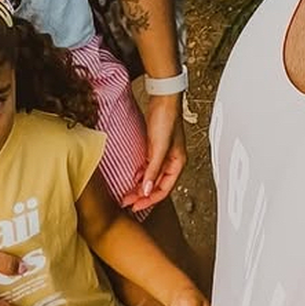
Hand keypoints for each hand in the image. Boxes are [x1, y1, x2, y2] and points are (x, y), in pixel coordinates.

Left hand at [132, 92, 187, 211]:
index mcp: (177, 163)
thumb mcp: (159, 147)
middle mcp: (171, 161)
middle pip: (157, 185)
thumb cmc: (166, 119)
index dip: (150, 200)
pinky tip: (132, 178)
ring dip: (140, 186)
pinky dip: (140, 175)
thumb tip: (146, 190)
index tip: (135, 206)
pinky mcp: (154, 147)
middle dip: (143, 196)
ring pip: (151, 177)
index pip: (164, 189)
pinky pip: (147, 167)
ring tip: (128, 193)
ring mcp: (163, 155)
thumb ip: (153, 170)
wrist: (162, 99)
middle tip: (127, 202)